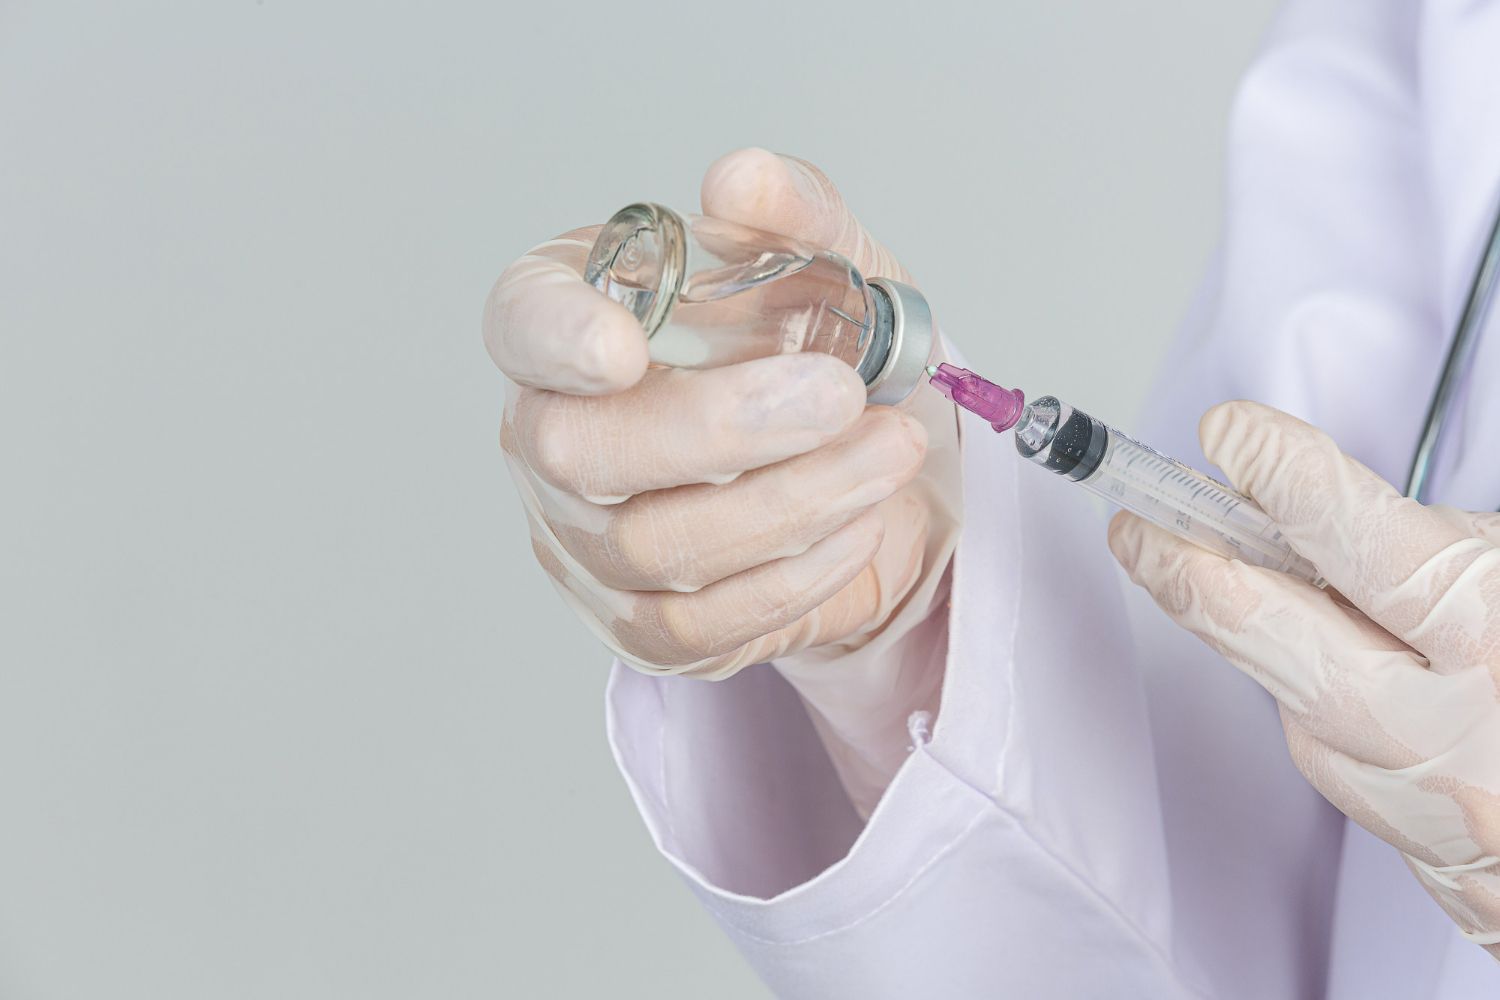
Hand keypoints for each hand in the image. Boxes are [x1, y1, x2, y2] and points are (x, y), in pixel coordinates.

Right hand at [484, 148, 958, 689]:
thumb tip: (745, 179)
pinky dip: (797, 573)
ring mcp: (588, 545)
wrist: (865, 470)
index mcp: (574, 326)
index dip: (555, 337)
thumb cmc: (818, 357)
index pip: (521, 324)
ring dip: (794, 499)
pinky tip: (858, 520)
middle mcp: (553, 438)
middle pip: (581, 452)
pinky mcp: (644, 627)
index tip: (624, 345)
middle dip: (719, 427)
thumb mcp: (828, 269)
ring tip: (888, 449)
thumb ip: (793, 215)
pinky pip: (702, 622)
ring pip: (656, 545)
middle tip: (837, 394)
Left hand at [1110, 401, 1499, 953]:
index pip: (1356, 540)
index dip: (1277, 474)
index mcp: (1499, 634)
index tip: (1228, 433)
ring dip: (1249, 643)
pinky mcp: (1428, 862)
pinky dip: (1320, 712)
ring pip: (1293, 710)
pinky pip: (1340, 770)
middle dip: (1184, 568)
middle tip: (1137, 523)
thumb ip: (1461, 546)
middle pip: (1268, 635)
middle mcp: (1453, 732)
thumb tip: (1320, 508)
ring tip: (1208, 579)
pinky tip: (1329, 677)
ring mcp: (1431, 809)